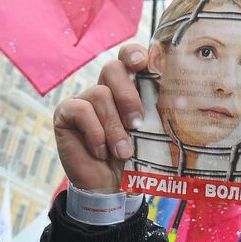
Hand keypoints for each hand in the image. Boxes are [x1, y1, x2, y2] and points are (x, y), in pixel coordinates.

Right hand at [52, 43, 149, 192]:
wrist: (109, 188)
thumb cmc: (132, 160)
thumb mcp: (147, 135)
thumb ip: (153, 114)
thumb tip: (174, 101)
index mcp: (126, 89)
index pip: (127, 57)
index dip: (134, 53)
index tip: (143, 63)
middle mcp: (104, 89)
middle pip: (113, 68)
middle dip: (128, 96)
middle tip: (137, 124)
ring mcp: (83, 99)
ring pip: (100, 94)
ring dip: (114, 128)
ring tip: (122, 152)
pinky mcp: (65, 113)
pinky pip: (81, 110)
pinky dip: (95, 133)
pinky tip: (100, 151)